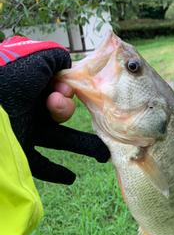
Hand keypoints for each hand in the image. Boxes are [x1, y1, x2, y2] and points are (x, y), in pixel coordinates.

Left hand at [0, 44, 109, 184]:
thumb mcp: (36, 59)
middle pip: (58, 111)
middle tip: (85, 113)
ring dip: (82, 144)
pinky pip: (40, 164)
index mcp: (28, 83)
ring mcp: (24, 129)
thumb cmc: (8, 81)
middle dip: (70, 110)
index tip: (60, 90)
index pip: (55, 85)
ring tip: (102, 154)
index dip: (65, 87)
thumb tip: (66, 65)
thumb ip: (55, 57)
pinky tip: (70, 178)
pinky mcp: (20, 150)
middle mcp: (26, 105)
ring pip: (59, 138)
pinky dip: (56, 172)